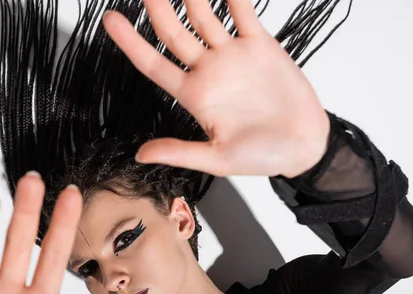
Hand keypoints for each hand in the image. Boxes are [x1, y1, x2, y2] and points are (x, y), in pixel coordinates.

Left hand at [103, 0, 329, 177]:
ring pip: (204, 15)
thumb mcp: (218, 159)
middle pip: (174, 31)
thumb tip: (140, 155)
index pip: (153, 63)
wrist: (303, 145)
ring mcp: (232, 55)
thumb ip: (180, 151)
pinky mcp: (260, 44)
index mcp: (194, 95)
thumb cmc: (262, 156)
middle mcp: (208, 70)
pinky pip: (243, 12)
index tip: (109, 19)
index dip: (130, 42)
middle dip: (157, 6)